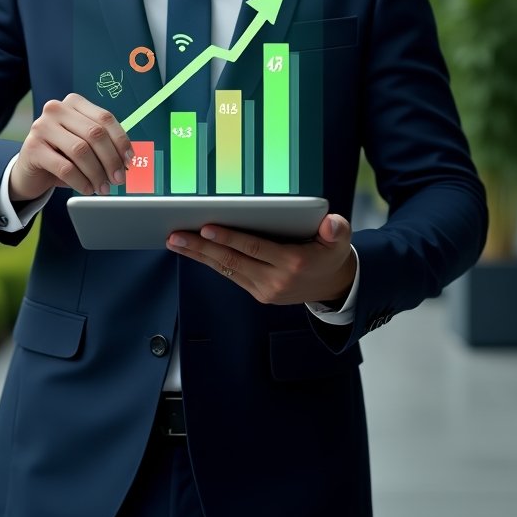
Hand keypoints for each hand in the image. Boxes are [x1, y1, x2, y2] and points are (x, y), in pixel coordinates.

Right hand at [10, 94, 133, 201]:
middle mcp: (56, 110)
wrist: (31, 171)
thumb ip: (104, 145)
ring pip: (80, 150)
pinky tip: (87, 189)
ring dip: (97, 173)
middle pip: (95, 133)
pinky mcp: (32, 148)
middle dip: (111, 160)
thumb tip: (128, 160)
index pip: (105, 118)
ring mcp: (42, 127)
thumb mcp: (85, 145)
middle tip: (118, 178)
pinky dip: (81, 181)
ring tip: (103, 187)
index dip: (121, 141)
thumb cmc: (63, 156)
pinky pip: (65, 168)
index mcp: (74, 103)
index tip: (129, 160)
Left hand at [166, 214, 356, 305]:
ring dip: (199, 256)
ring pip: (226, 269)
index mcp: (293, 262)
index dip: (229, 237)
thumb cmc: (332, 255)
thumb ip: (337, 230)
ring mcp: (265, 289)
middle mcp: (275, 279)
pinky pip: (230, 275)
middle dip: (202, 247)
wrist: (335, 287)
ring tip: (176, 242)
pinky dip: (210, 263)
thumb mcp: (340, 240)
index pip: (254, 247)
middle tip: (177, 235)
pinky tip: (195, 252)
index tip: (207, 226)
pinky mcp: (259, 292)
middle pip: (232, 260)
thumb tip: (331, 223)